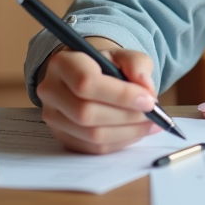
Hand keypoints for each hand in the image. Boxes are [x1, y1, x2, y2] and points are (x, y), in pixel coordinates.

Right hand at [36, 41, 161, 153]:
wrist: (86, 76)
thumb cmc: (105, 65)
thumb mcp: (123, 56)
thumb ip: (137, 64)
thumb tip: (146, 88)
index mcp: (62, 64)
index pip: (86, 83)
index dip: (121, 95)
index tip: (148, 100)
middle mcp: (51, 91)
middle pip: (87, 113)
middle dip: (127, 116)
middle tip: (153, 114)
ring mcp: (54, 118)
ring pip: (92, 135)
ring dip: (128, 132)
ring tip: (150, 124)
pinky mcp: (63, 137)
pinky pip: (94, 149)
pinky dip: (120, 142)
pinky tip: (136, 131)